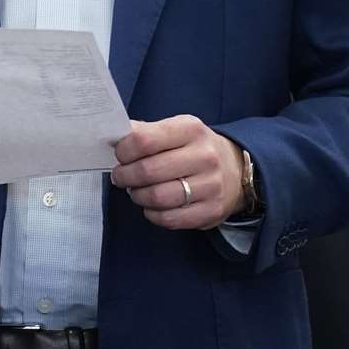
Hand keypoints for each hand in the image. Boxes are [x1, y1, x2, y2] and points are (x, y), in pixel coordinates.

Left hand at [110, 115, 246, 229]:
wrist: (235, 168)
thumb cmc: (193, 147)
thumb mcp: (175, 129)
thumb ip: (144, 131)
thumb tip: (113, 135)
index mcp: (190, 129)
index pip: (144, 140)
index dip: (123, 151)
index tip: (119, 155)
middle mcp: (204, 156)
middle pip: (148, 171)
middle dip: (125, 176)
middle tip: (120, 177)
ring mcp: (211, 185)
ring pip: (158, 197)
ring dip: (137, 196)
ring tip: (135, 191)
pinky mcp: (212, 210)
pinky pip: (170, 219)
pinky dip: (153, 214)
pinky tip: (151, 206)